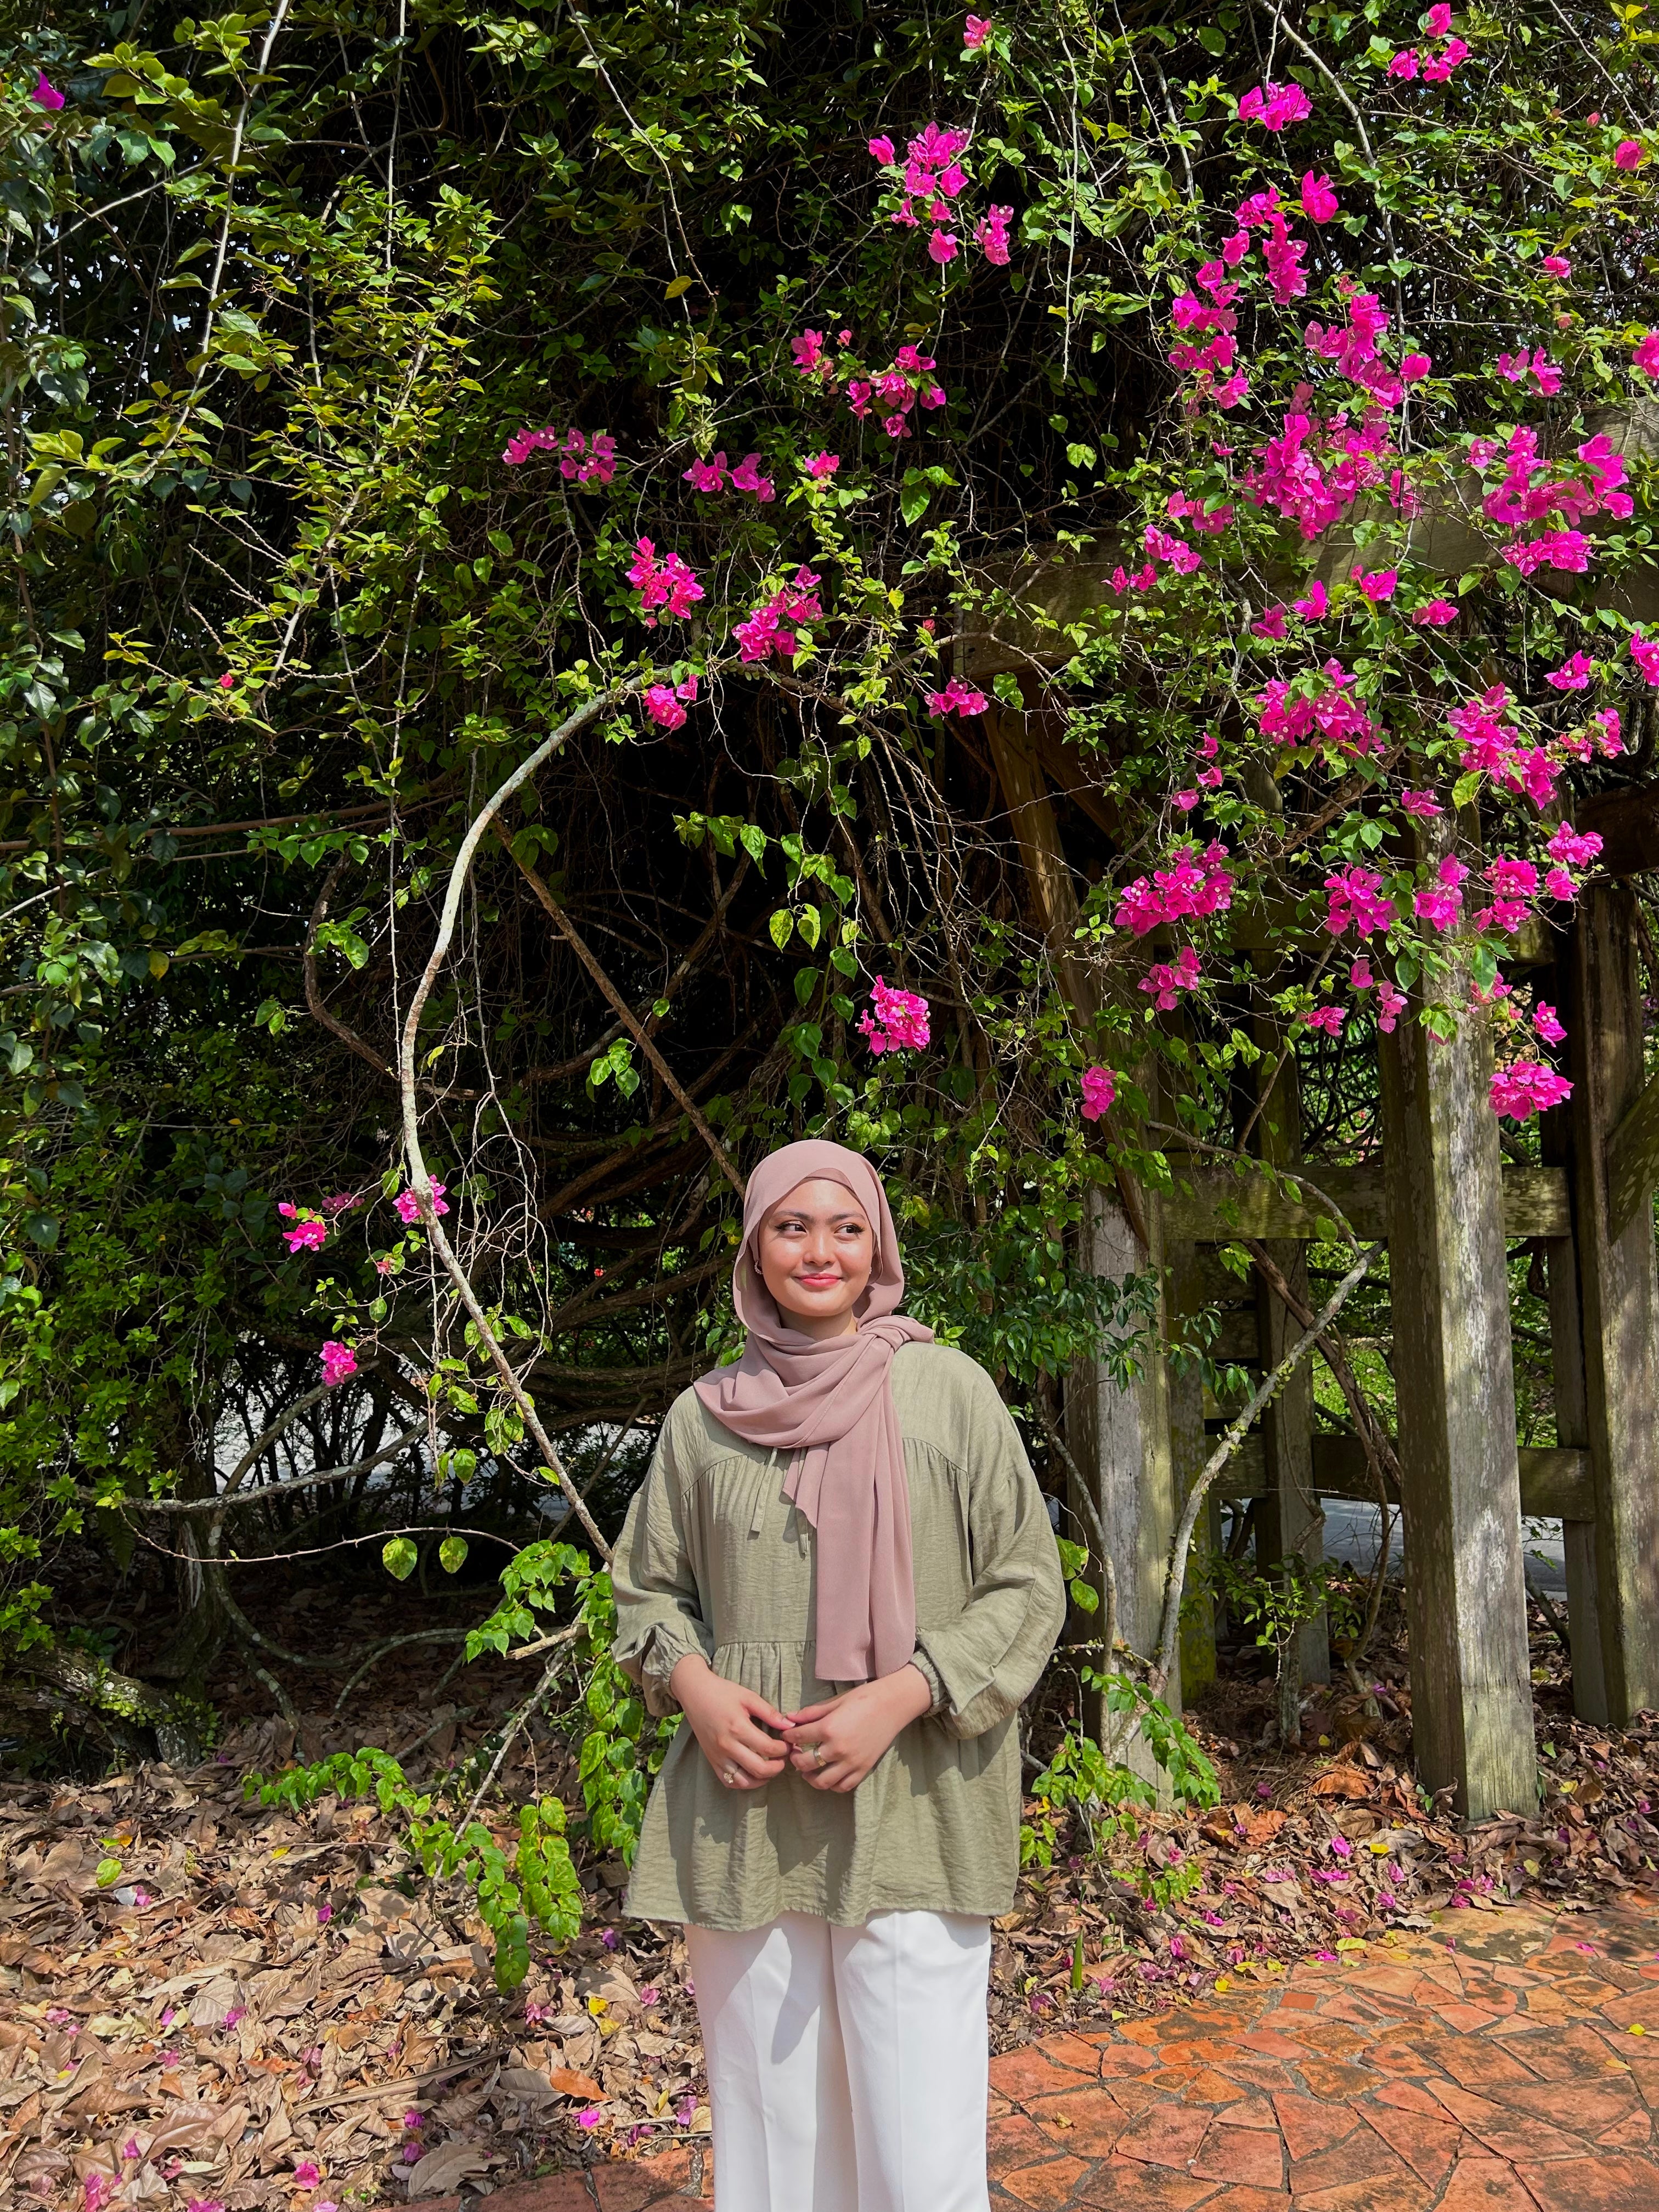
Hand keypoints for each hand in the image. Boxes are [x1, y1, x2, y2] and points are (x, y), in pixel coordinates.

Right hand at [670, 1654, 789, 1790]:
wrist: (695, 1693)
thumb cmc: (722, 1692)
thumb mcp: (748, 1697)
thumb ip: (769, 1713)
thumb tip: (789, 1726)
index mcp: (738, 1728)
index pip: (768, 1748)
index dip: (784, 1749)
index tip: (789, 1744)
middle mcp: (727, 1746)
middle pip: (759, 1769)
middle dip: (777, 1767)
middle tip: (784, 1759)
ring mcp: (718, 1756)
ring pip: (744, 1781)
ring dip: (762, 1779)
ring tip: (770, 1768)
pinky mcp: (711, 1761)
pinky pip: (729, 1782)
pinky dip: (743, 1783)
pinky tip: (752, 1773)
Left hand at [781, 1663, 933, 1792]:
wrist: (893, 1704)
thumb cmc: (864, 1698)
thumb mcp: (835, 1702)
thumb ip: (811, 1713)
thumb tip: (789, 1718)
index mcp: (829, 1728)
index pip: (798, 1737)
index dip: (788, 1736)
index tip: (787, 1735)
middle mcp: (838, 1749)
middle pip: (805, 1764)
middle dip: (795, 1759)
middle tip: (795, 1752)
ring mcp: (851, 1762)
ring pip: (821, 1782)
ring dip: (810, 1777)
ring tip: (808, 1769)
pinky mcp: (863, 1769)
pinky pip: (842, 1786)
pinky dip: (832, 1784)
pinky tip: (827, 1774)